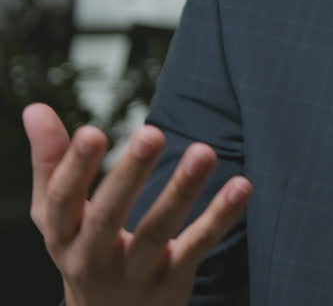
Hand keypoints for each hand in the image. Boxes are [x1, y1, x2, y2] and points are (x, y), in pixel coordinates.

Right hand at [23, 103, 251, 305]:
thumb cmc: (83, 248)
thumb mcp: (55, 215)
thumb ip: (50, 162)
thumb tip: (35, 108)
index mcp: (61, 235)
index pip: (62, 201)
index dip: (74, 168)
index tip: (92, 131)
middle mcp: (93, 258)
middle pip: (108, 216)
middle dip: (130, 174)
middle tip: (153, 133)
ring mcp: (134, 272)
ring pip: (159, 231)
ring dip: (183, 191)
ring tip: (205, 152)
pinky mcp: (172, 280)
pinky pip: (198, 246)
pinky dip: (220, 217)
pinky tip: (241, 186)